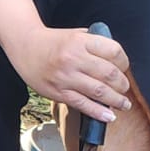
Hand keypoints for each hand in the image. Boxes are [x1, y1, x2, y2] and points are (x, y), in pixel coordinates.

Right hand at [11, 26, 132, 123]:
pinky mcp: (58, 92)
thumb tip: (116, 59)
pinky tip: (109, 116)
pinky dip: (99, 112)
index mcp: (81, 41)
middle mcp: (75, 58)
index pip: (114, 52)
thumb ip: (95, 43)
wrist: (25, 46)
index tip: (124, 68)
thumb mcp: (76, 34)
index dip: (124, 62)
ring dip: (116, 100)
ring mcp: (66, 76)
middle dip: (122, 84)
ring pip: (99, 91)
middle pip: (109, 74)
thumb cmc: (52, 41)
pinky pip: (83, 104)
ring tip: (124, 104)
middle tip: (124, 88)